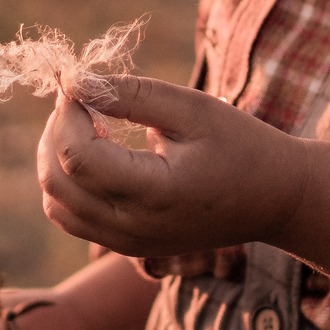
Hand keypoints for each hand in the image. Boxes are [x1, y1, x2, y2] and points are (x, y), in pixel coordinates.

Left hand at [40, 76, 329, 321]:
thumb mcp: (191, 108)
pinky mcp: (125, 246)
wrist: (275, 200)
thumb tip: (75, 82)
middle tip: (85, 99)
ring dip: (56, 158)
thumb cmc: (240, 145)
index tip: (82, 83)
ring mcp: (126, 244)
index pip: (77, 156)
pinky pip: (72, 217)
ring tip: (94, 125)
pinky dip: (68, 182)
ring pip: (55, 204)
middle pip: (55, 182)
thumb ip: (132, 95)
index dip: (68, 113)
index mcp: (153, 194)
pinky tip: (99, 152)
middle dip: (56, 131)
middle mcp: (132, 228)